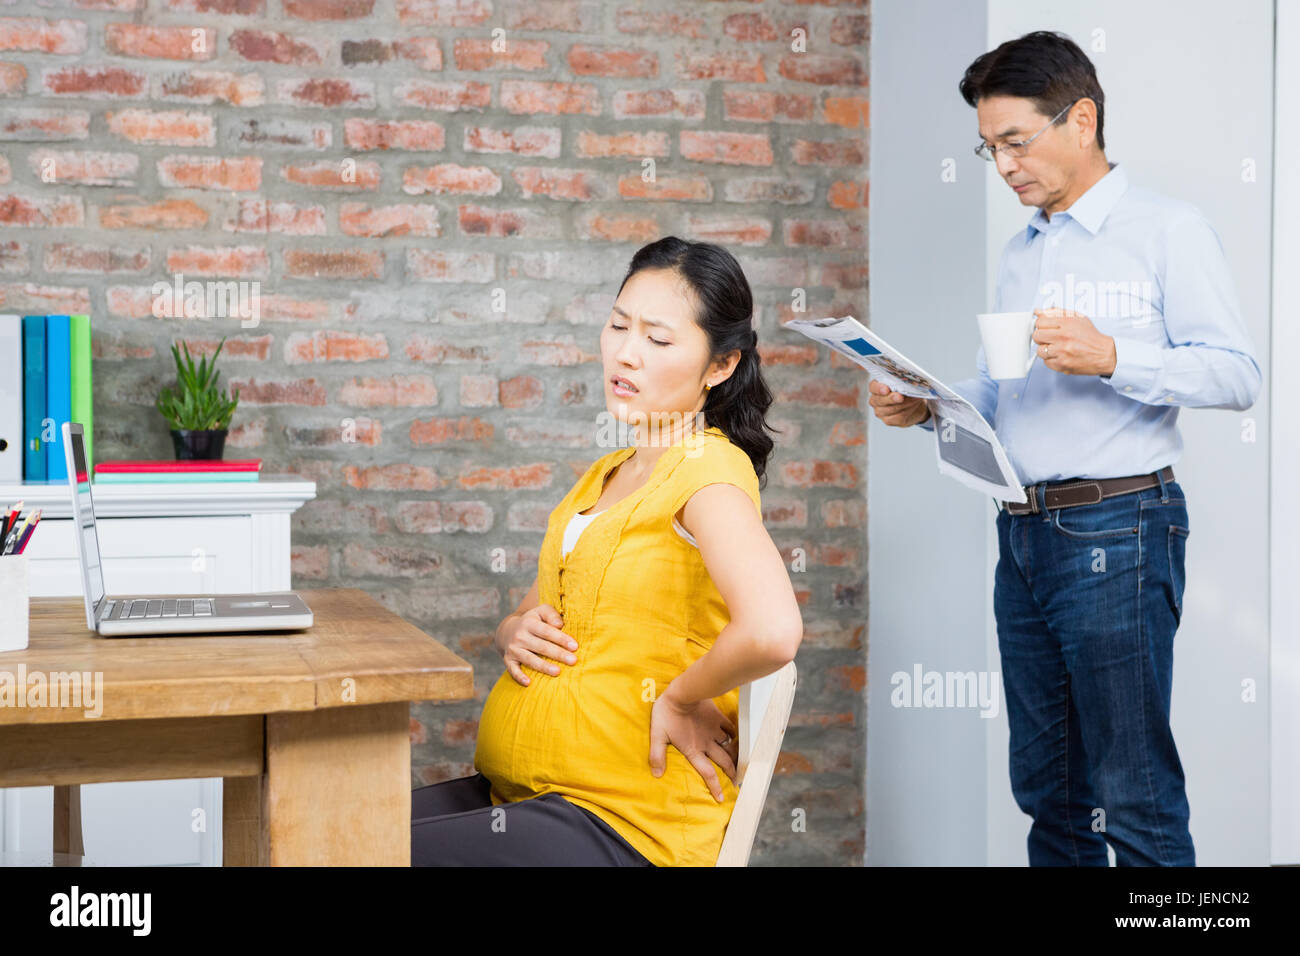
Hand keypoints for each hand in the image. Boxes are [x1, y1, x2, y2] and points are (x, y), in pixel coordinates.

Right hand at [496, 604, 577, 685]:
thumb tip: (560, 625)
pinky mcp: (508, 660)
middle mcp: (520, 636)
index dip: (561, 639)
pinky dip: (519, 677)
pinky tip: (529, 683)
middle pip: (541, 647)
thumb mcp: (541, 611)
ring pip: (530, 659)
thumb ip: (551, 614)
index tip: (575, 646)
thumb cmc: (533, 621)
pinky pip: (513, 670)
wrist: (507, 630)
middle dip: (558, 654)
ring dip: (544, 666)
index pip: (547, 632)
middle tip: (573, 661)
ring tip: (558, 672)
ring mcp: (513, 649)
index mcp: (529, 623)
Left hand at [649, 684, 738, 801]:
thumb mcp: (657, 735)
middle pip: (724, 762)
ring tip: (739, 765)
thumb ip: (657, 755)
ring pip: (729, 747)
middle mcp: (707, 743)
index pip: (707, 773)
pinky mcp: (717, 718)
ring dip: (735, 757)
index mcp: (693, 750)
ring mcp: (714, 730)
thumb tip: (657, 775)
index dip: (715, 786)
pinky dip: (734, 736)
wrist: (682, 692)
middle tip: (736, 783)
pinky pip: (730, 729)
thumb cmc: (667, 713)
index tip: (721, 798)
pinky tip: (735, 739)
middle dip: (731, 774)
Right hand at [868, 379, 930, 426]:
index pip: (873, 387)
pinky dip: (907, 411)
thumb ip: (902, 384)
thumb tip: (907, 384)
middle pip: (880, 400)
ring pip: (890, 409)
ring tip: (914, 399)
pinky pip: (897, 417)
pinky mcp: (888, 421)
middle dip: (891, 398)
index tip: (886, 389)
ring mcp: (880, 412)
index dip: (879, 388)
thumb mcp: (904, 385)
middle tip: (900, 397)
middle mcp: (875, 400)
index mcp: (876, 388)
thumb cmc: (906, 393)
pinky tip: (913, 406)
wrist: (914, 407)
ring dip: (904, 404)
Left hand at [1032, 308, 1116, 375]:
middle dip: (1041, 336)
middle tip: (1049, 338)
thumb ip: (1057, 313)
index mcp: (1066, 324)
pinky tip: (1059, 355)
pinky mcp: (1062, 365)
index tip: (1044, 327)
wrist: (1105, 354)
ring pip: (1039, 350)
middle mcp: (1063, 338)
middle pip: (1037, 336)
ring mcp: (1062, 352)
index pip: (1040, 322)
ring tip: (1056, 347)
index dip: (1041, 325)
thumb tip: (1038, 311)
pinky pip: (1046, 362)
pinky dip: (1050, 359)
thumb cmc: (1091, 337)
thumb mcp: (1078, 318)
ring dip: (1045, 349)